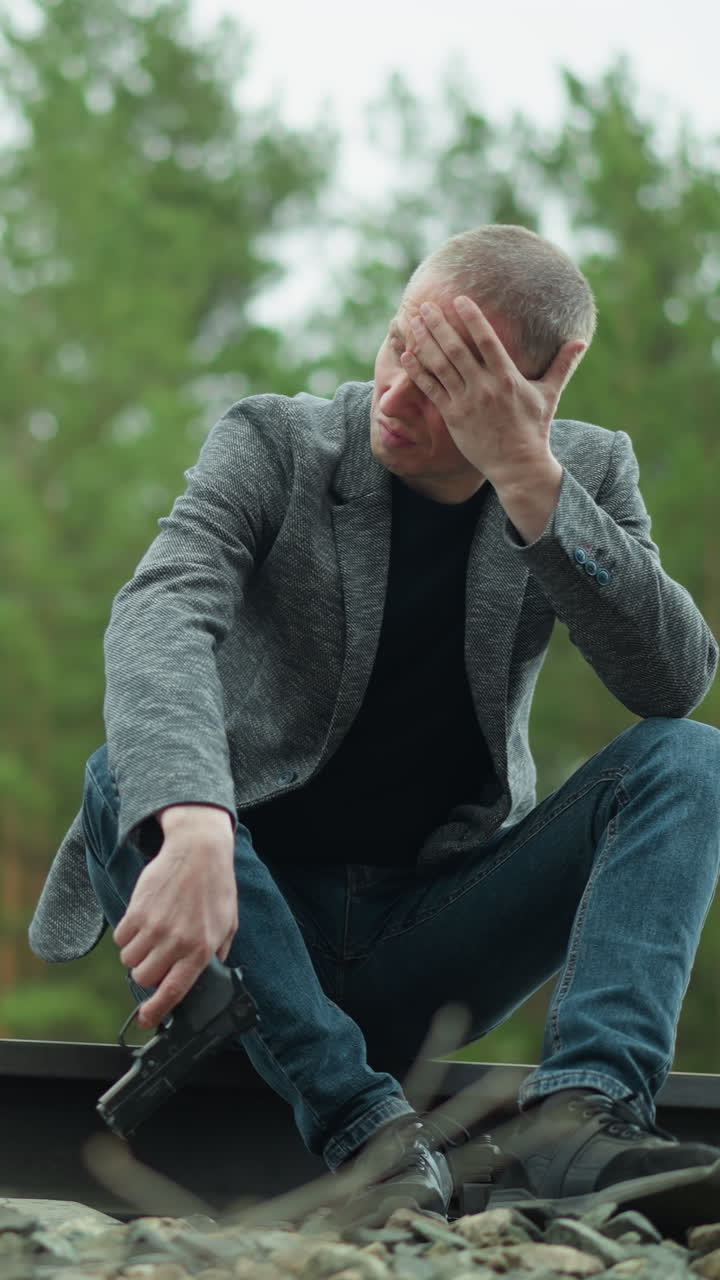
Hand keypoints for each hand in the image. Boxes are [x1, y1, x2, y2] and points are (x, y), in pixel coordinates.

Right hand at [113, 805, 236, 1027]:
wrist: (198, 850)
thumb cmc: (215, 887)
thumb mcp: (228, 924)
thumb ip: (217, 954)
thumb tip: (204, 977)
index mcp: (201, 949)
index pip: (174, 991)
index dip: (156, 1011)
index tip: (144, 1020)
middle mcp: (176, 942)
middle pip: (144, 978)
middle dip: (147, 972)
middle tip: (156, 957)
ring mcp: (154, 927)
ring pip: (129, 960)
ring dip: (137, 953)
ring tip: (152, 933)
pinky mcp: (137, 911)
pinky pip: (121, 938)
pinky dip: (127, 935)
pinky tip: (143, 920)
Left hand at [400, 296, 585, 488]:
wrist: (518, 466)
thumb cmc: (534, 428)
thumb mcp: (550, 394)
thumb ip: (562, 365)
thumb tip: (581, 341)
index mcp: (508, 377)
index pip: (487, 340)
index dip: (472, 318)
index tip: (459, 300)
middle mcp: (485, 387)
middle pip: (457, 349)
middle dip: (439, 325)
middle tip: (426, 305)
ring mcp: (467, 402)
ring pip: (441, 366)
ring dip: (425, 343)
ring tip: (413, 322)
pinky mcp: (453, 418)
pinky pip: (432, 390)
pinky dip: (418, 372)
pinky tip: (407, 356)